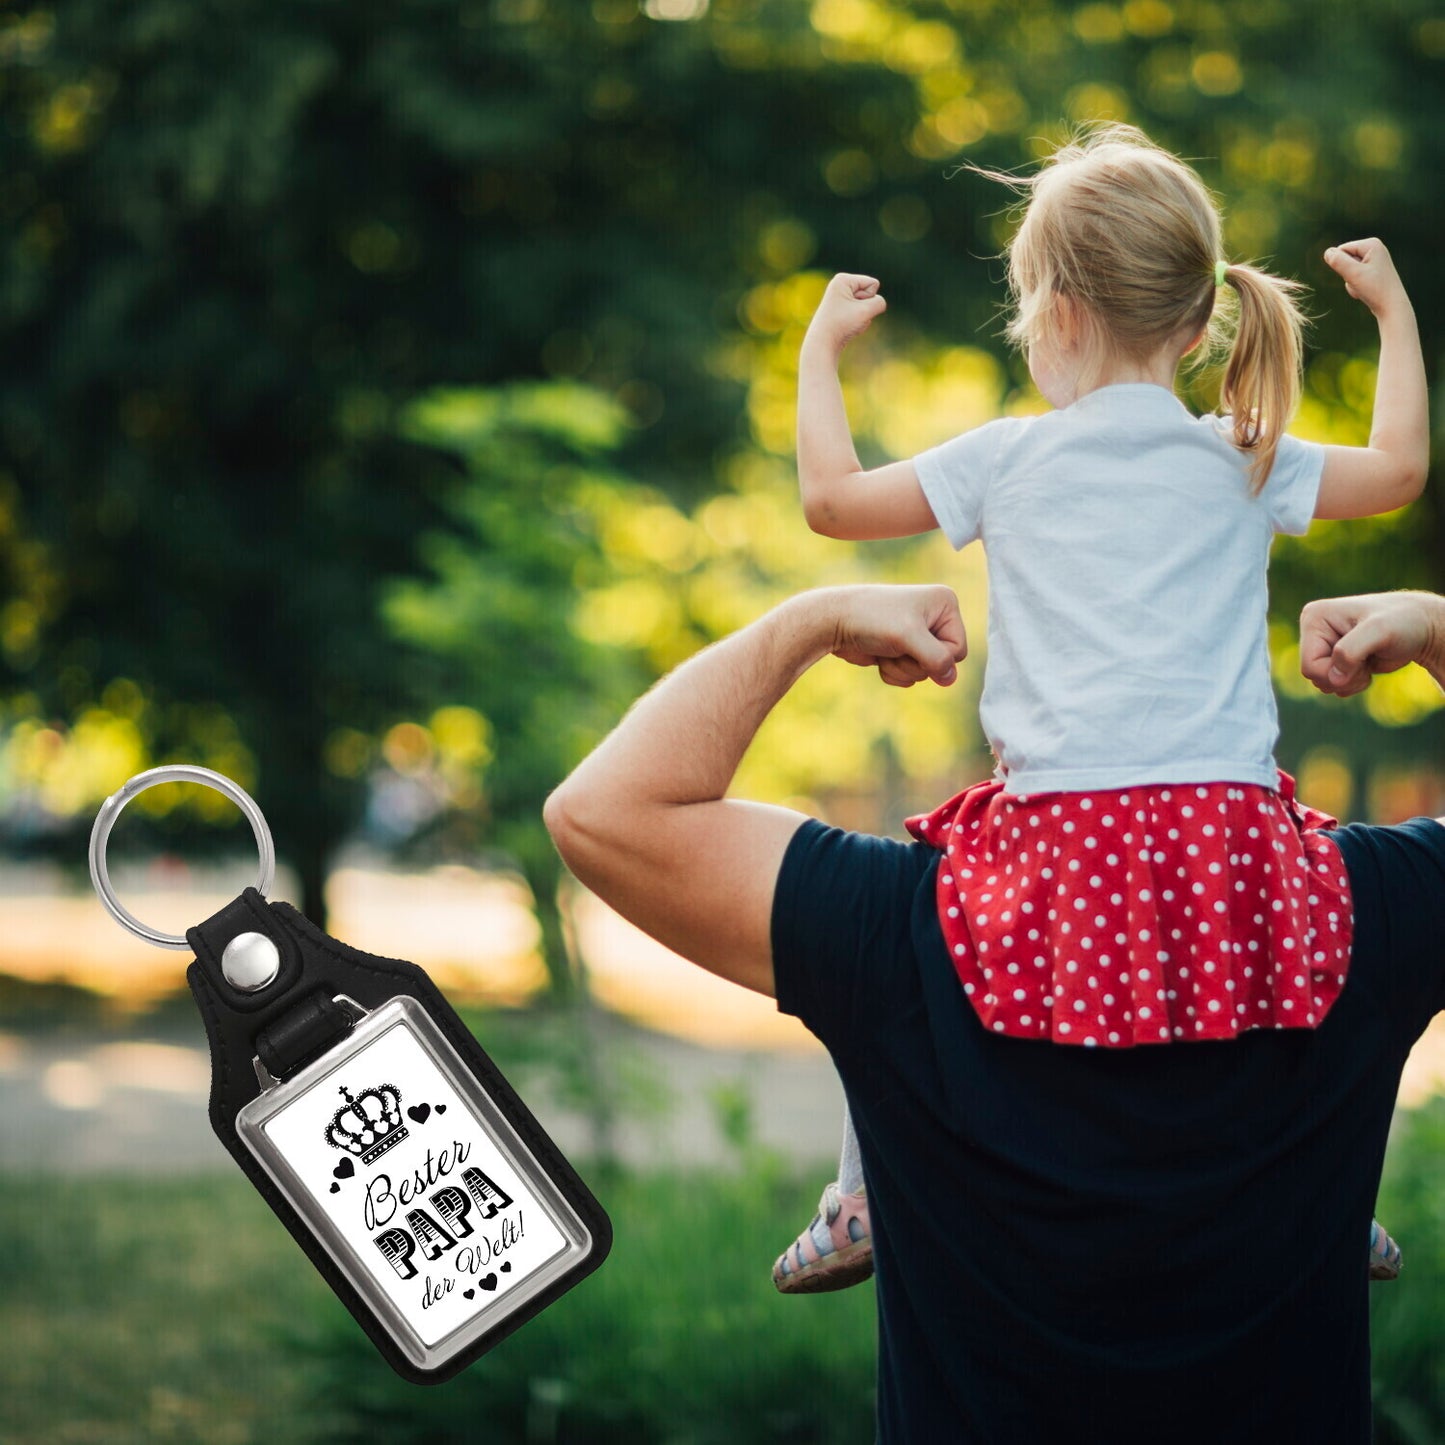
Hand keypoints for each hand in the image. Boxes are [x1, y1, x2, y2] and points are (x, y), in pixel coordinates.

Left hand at [805, 273, 887, 356]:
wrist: (822, 344)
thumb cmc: (841, 324)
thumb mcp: (866, 310)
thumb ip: (879, 302)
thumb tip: (878, 303)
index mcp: (843, 279)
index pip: (873, 284)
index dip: (869, 299)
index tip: (851, 308)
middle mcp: (841, 285)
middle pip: (870, 294)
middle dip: (865, 308)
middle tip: (848, 317)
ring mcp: (842, 298)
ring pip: (867, 306)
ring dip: (862, 317)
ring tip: (847, 323)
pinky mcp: (843, 310)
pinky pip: (861, 314)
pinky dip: (858, 322)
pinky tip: (846, 327)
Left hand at [829, 584, 966, 687]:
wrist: (834, 621)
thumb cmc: (872, 619)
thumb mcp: (909, 637)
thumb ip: (937, 659)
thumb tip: (950, 678)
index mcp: (945, 604)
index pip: (958, 649)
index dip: (936, 656)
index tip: (912, 642)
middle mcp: (935, 617)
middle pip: (943, 663)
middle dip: (916, 663)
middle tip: (895, 645)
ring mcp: (918, 635)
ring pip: (925, 672)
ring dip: (902, 668)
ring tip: (885, 649)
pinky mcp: (901, 649)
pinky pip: (909, 676)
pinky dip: (893, 672)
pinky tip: (879, 657)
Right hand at [1299, 591, 1444, 696]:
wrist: (1421, 627)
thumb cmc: (1404, 622)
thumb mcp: (1379, 631)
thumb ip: (1351, 651)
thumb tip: (1333, 680)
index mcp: (1314, 618)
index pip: (1309, 665)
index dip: (1336, 672)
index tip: (1363, 658)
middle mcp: (1314, 631)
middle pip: (1314, 677)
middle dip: (1344, 677)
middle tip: (1367, 660)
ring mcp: (1324, 645)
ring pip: (1322, 683)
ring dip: (1349, 682)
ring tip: (1368, 662)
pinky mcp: (1334, 658)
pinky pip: (1333, 685)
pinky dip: (1352, 683)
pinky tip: (1367, 666)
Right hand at [1324, 239, 1409, 320]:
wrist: (1392, 306)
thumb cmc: (1375, 289)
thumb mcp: (1353, 274)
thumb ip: (1338, 261)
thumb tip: (1328, 252)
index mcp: (1371, 244)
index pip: (1340, 250)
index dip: (1341, 266)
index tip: (1358, 275)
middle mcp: (1374, 248)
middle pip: (1344, 260)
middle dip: (1347, 274)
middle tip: (1362, 282)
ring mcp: (1374, 260)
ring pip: (1348, 270)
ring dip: (1351, 282)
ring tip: (1365, 287)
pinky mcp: (1373, 271)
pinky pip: (1354, 276)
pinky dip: (1356, 286)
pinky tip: (1367, 291)